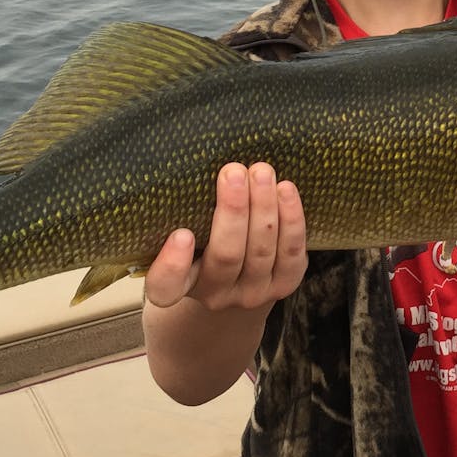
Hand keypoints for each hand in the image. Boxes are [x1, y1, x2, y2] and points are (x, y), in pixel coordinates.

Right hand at [143, 162, 307, 311]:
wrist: (239, 279)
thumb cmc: (203, 244)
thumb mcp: (183, 232)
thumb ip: (181, 211)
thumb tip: (193, 162)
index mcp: (179, 284)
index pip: (165, 286)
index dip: (172, 265)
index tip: (181, 234)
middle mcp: (215, 294)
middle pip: (226, 256)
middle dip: (233, 211)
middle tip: (233, 172)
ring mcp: (252, 293)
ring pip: (261, 251)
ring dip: (263, 206)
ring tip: (261, 172)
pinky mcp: (283, 285)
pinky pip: (291, 253)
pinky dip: (291, 219)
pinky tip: (285, 189)